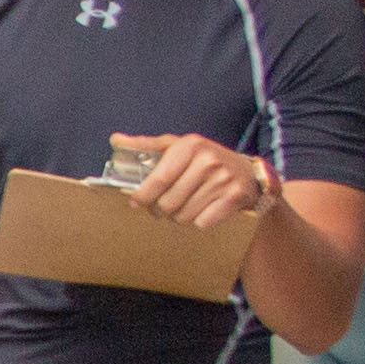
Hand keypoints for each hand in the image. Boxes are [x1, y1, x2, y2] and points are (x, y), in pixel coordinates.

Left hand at [110, 131, 272, 229]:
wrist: (249, 174)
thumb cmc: (206, 161)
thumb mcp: (179, 147)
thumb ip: (146, 145)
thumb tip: (115, 140)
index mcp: (190, 145)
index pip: (158, 180)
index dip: (143, 197)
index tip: (137, 203)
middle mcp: (208, 161)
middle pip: (167, 203)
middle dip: (161, 210)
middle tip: (164, 206)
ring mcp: (223, 179)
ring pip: (183, 216)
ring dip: (179, 217)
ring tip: (186, 205)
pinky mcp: (235, 198)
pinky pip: (201, 223)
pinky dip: (199, 221)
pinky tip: (205, 209)